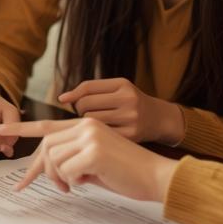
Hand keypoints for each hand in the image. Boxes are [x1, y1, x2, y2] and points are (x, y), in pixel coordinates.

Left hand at [1, 117, 179, 200]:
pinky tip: (89, 181)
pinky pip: (67, 171)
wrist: (154, 176)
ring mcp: (90, 137)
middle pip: (46, 146)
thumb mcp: (95, 160)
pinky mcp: (94, 152)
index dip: (20, 130)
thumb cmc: (126, 172)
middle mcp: (87, 125)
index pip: (46, 126)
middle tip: (52, 187)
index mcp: (86, 124)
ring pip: (54, 159)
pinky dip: (73, 181)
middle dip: (41, 169)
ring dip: (60, 178)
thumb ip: (72, 156)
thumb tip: (47, 168)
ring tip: (76, 185)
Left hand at [56, 78, 184, 144]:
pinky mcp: (131, 136)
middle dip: (79, 111)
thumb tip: (62, 98)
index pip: (87, 88)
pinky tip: (98, 139)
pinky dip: (95, 137)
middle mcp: (128, 99)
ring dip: (85, 125)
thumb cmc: (130, 105)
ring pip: (90, 121)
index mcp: (123, 84)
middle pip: (85, 105)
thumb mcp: (117, 90)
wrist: (159, 121)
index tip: (67, 101)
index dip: (74, 96)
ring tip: (91, 127)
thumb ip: (92, 91)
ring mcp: (130, 118)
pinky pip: (100, 135)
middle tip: (85, 117)